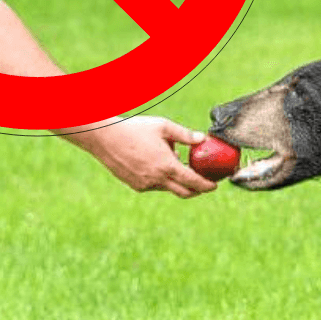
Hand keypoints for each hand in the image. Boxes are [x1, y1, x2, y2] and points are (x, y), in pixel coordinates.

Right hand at [64, 116, 217, 198]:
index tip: (215, 185)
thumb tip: (202, 139)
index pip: (193, 182)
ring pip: (168, 188)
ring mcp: (145, 185)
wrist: (105, 138)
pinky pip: (155, 186)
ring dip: (176, 180)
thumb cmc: (135, 129)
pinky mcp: (136, 185)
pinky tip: (157, 162)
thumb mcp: (163, 127)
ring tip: (174, 160)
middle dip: (197, 190)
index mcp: (166, 166)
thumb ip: (185, 135)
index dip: (207, 186)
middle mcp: (157, 179)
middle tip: (204, 183)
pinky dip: (162, 179)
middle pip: (184, 192)